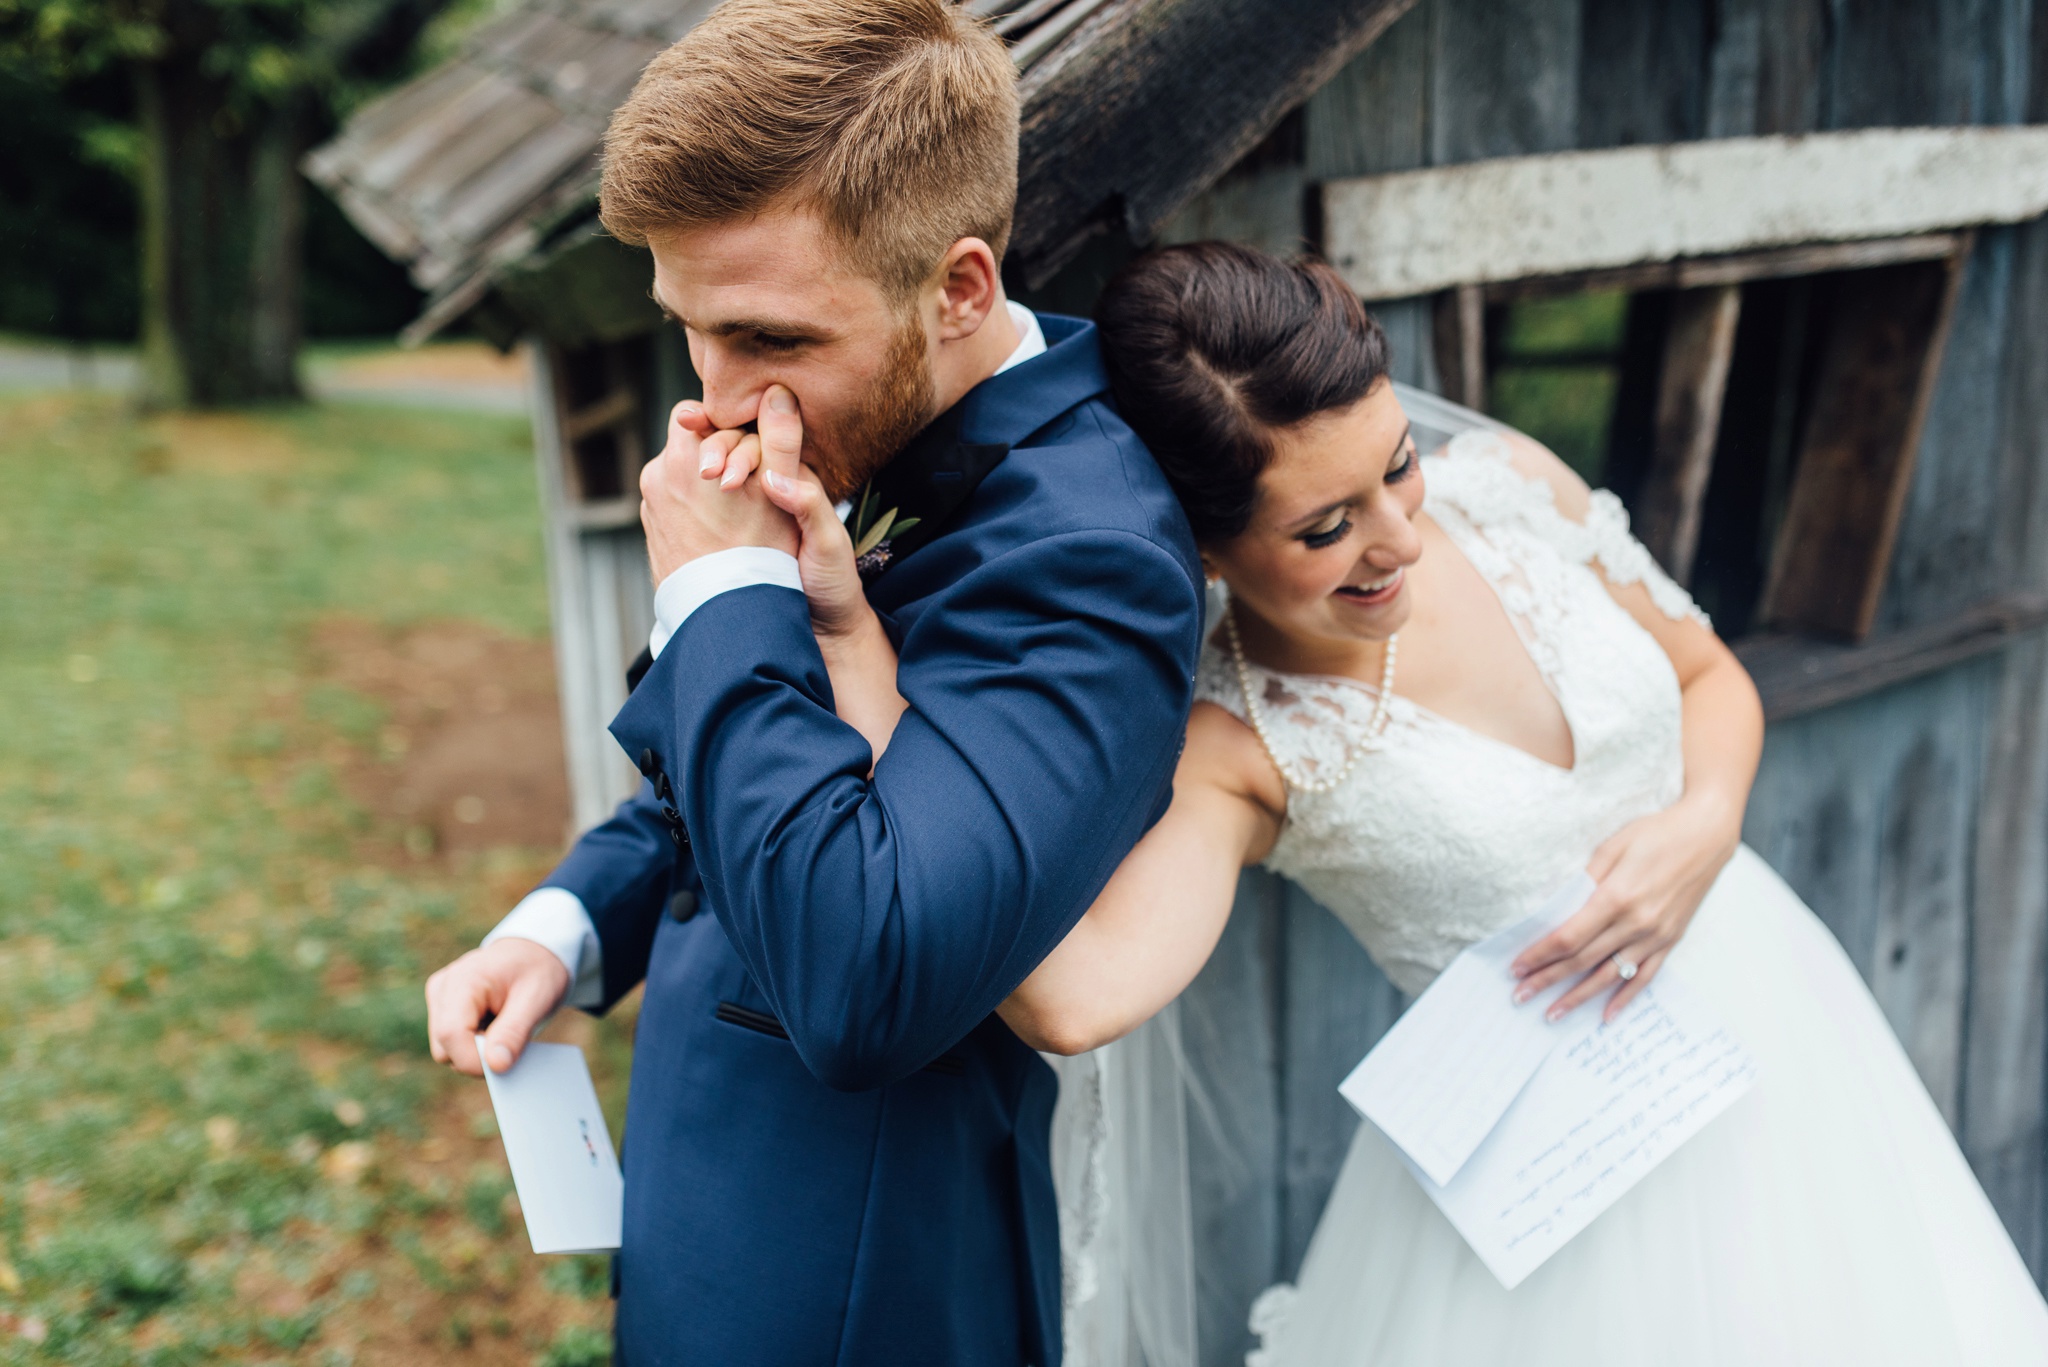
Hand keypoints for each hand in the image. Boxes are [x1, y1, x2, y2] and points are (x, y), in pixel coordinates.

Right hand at [425, 937, 570, 1076]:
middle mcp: (442, 988)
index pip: (451, 1035)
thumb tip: (495, 1066)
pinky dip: (473, 1044)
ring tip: (503, 1026)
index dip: (474, 1060)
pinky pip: (450, 1043)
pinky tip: (493, 1025)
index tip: (505, 1064)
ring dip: (476, 1050)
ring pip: (446, 1050)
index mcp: (463, 980)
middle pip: (445, 1049)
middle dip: (478, 1056)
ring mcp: (439, 998)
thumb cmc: (537, 970)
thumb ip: (514, 1032)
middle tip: (511, 1038)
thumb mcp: (537, 999)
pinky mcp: (441, 1008)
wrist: (534, 952)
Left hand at [639, 394, 798, 582]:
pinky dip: (694, 513)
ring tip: (737, 514)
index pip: (695, 414)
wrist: (735, 618)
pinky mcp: (653, 535)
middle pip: (687, 446)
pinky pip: (675, 508)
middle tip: (745, 481)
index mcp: (684, 456)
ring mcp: (651, 509)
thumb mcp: (785, 491)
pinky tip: (721, 534)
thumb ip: (781, 437)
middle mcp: (657, 477)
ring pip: (680, 478)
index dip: (723, 425)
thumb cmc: (770, 553)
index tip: (745, 443)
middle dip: (714, 456)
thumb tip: (778, 392)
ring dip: (703, 486)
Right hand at [706, 385, 873, 642]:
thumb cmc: (832, 582)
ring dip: (700, 468)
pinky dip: (692, 499)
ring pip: (715, 471)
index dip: (736, 431)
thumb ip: (808, 506)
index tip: (714, 434)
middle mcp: (771, 484)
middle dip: (715, 447)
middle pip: (731, 446)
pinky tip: (679, 502)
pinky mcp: (729, 531)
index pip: (761, 436)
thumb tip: (772, 476)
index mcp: (796, 478)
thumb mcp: (827, 543)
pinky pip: (706, 504)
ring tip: (700, 478)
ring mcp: (747, 507)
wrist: (822, 627)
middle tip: (708, 471)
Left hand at [1509, 794, 1739, 1021]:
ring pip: (1609, 975)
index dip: (1540, 955)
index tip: (1517, 967)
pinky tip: (1606, 1015)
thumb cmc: (1657, 834)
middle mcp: (1636, 923)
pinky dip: (1624, 998)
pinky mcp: (1670, 940)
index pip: (1569, 937)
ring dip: (1578, 997)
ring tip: (1552, 1014)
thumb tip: (1559, 907)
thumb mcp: (1612, 846)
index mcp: (1616, 897)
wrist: (1706, 836)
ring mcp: (1655, 936)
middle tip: (1521, 995)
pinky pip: (1644, 976)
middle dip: (1548, 980)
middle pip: (1582, 960)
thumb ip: (1586, 879)